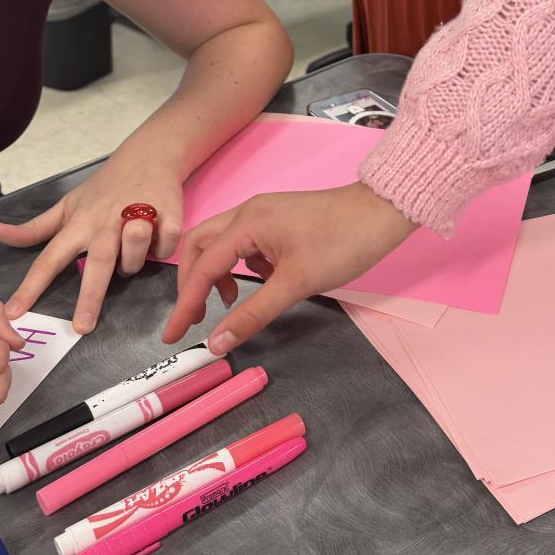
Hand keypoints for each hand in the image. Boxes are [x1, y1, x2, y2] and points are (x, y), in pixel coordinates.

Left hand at [0, 155, 183, 334]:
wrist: (149, 155)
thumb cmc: (106, 186)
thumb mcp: (68, 205)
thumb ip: (36, 227)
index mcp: (79, 224)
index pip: (50, 258)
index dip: (31, 287)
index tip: (15, 313)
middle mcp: (106, 223)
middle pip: (96, 264)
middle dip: (89, 297)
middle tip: (82, 327)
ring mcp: (138, 218)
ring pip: (134, 259)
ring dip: (133, 264)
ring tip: (131, 254)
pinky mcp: (168, 216)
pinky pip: (165, 248)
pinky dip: (163, 249)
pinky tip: (158, 238)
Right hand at [162, 182, 415, 353]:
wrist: (383, 212)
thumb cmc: (344, 243)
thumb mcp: (296, 284)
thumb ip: (253, 314)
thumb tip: (217, 342)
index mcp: (247, 224)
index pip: (202, 268)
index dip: (184, 304)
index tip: (171, 336)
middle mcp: (248, 213)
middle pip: (200, 247)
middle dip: (191, 283)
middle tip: (193, 318)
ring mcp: (264, 214)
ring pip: (222, 243)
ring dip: (216, 273)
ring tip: (229, 302)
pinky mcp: (279, 220)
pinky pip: (245, 243)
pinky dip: (242, 265)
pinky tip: (263, 282)